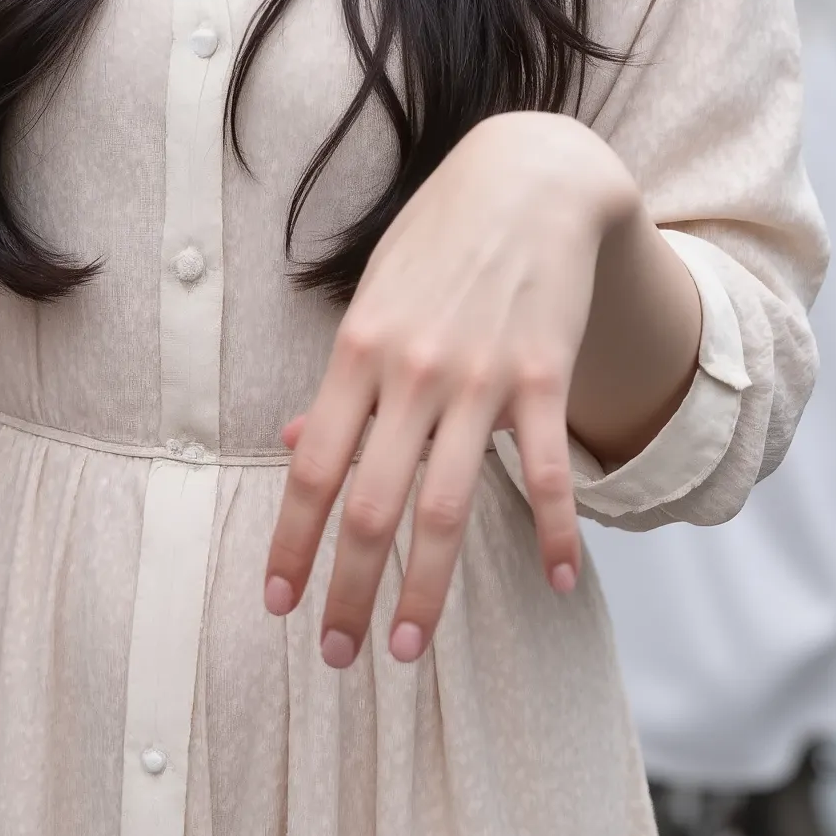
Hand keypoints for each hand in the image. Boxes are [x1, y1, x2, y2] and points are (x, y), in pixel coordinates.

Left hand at [264, 115, 641, 670]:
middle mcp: (411, 372)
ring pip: (447, 507)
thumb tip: (294, 449)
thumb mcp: (371, 298)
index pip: (312, 470)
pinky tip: (558, 581)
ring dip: (427, 589)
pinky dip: (554, 532)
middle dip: (347, 591)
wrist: (530, 178)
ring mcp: (480, 378)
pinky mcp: (544, 375)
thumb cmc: (439, 240)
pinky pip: (546, 470)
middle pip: (370, 507)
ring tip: (408, 646)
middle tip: (337, 656)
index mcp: (357, 353)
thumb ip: (339, 382)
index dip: (291, 544)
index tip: (278, 603)